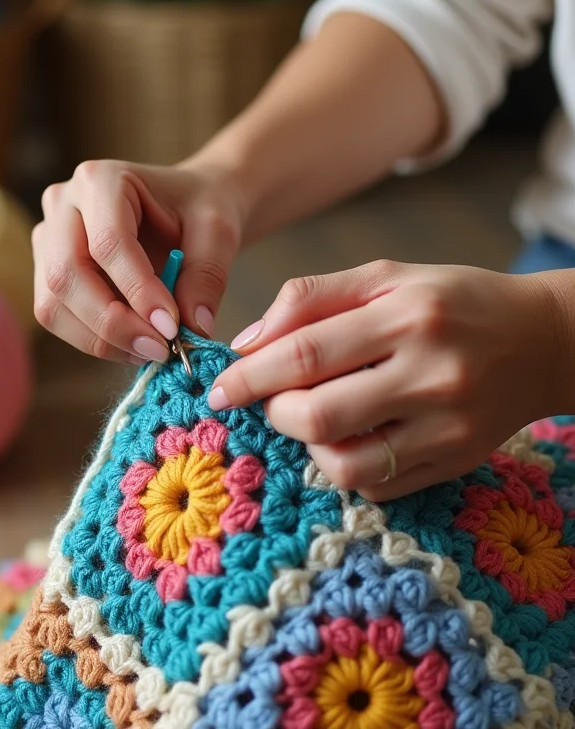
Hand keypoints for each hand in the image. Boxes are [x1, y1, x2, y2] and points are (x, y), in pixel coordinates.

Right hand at [33, 160, 245, 363]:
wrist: (186, 207)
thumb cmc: (199, 210)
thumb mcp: (217, 233)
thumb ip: (207, 276)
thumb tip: (194, 329)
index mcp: (102, 180)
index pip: (108, 243)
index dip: (138, 291)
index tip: (172, 329)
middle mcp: (63, 205)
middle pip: (67, 276)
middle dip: (113, 324)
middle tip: (160, 349)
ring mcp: (48, 240)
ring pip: (53, 305)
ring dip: (101, 339)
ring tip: (151, 349)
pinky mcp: (49, 272)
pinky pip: (58, 317)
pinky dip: (95, 340)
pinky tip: (134, 343)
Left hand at [210, 260, 565, 500]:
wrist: (539, 341)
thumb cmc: (450, 302)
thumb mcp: (384, 276)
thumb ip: (310, 299)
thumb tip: (246, 342)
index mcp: (407, 315)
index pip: (306, 352)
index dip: (251, 375)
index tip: (221, 388)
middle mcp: (431, 374)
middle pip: (319, 416)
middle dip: (275, 412)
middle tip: (273, 399)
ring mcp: (446, 427)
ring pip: (344, 464)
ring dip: (307, 445)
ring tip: (313, 416)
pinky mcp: (454, 462)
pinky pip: (375, 484)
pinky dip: (343, 465)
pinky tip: (350, 435)